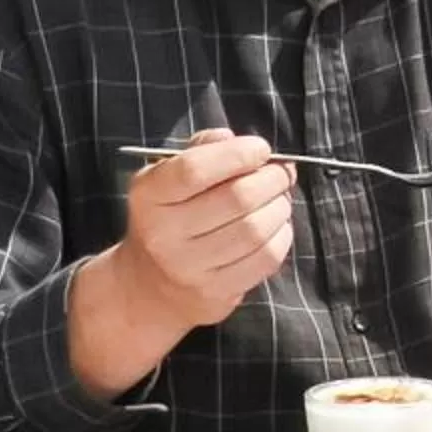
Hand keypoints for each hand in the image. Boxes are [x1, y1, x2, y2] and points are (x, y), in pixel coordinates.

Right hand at [114, 130, 298, 331]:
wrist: (150, 284)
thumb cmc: (170, 216)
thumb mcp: (168, 176)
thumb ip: (201, 150)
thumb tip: (233, 139)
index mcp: (149, 196)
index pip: (195, 170)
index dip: (238, 154)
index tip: (261, 149)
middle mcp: (163, 234)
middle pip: (238, 198)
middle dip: (273, 179)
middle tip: (282, 173)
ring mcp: (189, 267)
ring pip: (256, 229)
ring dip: (281, 207)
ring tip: (279, 199)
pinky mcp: (215, 292)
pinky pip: (266, 258)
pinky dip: (282, 235)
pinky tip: (276, 226)